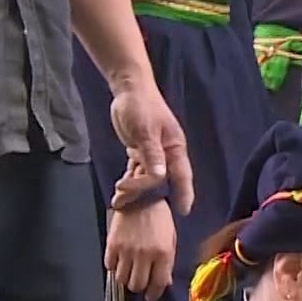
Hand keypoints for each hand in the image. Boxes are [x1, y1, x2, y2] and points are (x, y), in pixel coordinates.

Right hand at [105, 201, 175, 300]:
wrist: (142, 196)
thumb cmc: (160, 217)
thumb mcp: (171, 239)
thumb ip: (167, 262)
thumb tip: (164, 282)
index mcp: (163, 253)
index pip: (157, 284)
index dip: (154, 294)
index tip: (151, 296)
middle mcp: (144, 254)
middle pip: (136, 285)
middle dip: (139, 287)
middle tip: (140, 282)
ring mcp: (126, 250)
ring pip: (121, 279)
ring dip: (126, 279)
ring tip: (130, 272)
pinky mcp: (112, 244)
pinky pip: (109, 266)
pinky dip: (114, 268)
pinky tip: (120, 262)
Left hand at [109, 81, 193, 213]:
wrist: (129, 90)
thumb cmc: (141, 106)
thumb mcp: (145, 130)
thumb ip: (153, 154)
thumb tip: (161, 176)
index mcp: (174, 148)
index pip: (182, 175)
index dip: (184, 193)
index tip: (183, 211)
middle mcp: (167, 153)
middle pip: (160, 180)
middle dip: (144, 194)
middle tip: (123, 201)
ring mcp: (153, 153)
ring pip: (146, 177)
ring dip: (133, 189)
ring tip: (116, 200)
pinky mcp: (140, 151)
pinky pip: (137, 171)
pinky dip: (129, 180)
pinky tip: (120, 191)